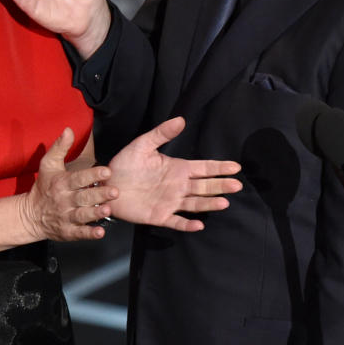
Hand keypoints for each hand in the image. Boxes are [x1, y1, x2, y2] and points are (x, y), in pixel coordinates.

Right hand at [20, 128, 118, 241]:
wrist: (30, 215)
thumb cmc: (43, 187)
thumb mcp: (48, 164)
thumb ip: (60, 147)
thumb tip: (69, 129)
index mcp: (62, 183)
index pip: (79, 178)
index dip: (93, 175)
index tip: (107, 171)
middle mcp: (65, 200)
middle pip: (84, 197)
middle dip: (99, 194)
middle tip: (115, 191)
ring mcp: (66, 217)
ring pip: (83, 215)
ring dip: (96, 213)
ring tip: (107, 210)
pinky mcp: (68, 232)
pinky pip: (80, 233)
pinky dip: (89, 234)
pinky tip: (100, 232)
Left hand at [107, 117, 242, 231]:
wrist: (106, 185)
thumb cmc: (125, 164)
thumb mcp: (143, 144)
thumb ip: (162, 133)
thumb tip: (181, 119)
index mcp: (177, 168)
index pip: (203, 168)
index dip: (219, 167)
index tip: (235, 167)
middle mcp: (178, 186)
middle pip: (204, 186)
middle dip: (221, 185)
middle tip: (237, 185)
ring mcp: (170, 202)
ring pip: (195, 203)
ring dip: (209, 204)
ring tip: (224, 202)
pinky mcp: (160, 216)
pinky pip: (176, 221)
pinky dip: (187, 224)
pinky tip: (198, 225)